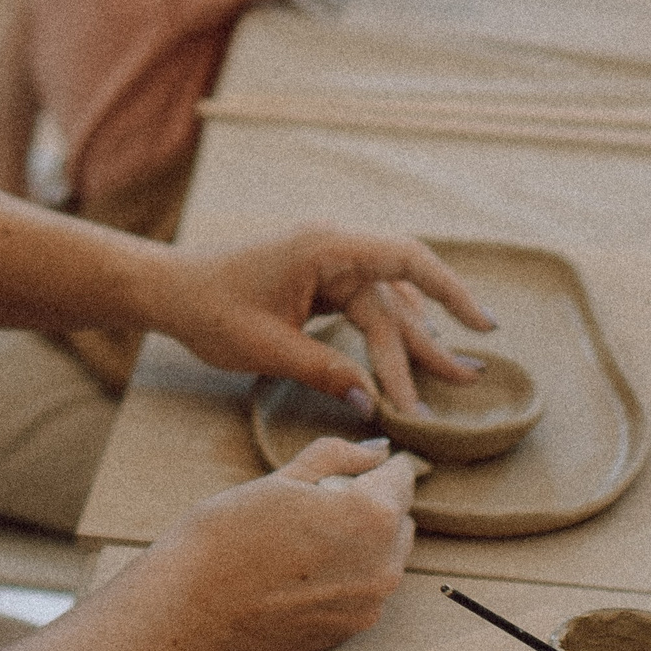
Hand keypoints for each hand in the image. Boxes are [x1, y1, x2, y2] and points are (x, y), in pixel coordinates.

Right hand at [141, 436, 416, 650]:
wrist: (192, 604)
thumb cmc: (230, 533)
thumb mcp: (285, 478)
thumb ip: (340, 456)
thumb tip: (378, 451)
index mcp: (372, 515)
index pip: (403, 476)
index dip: (376, 466)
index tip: (347, 469)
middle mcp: (384, 564)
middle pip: (399, 518)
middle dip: (372, 504)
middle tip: (318, 504)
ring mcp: (369, 604)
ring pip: (385, 556)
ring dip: (362, 542)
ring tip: (305, 540)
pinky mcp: (350, 631)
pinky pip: (364, 591)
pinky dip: (346, 577)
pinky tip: (300, 572)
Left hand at [143, 225, 495, 414]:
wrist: (169, 288)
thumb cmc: (210, 310)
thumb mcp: (266, 348)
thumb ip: (323, 371)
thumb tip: (370, 402)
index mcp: (326, 247)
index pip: (405, 260)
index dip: (450, 290)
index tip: (481, 326)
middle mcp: (334, 247)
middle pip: (396, 296)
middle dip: (430, 340)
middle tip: (467, 378)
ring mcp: (328, 262)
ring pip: (384, 305)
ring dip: (411, 342)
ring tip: (449, 375)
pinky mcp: (319, 279)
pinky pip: (365, 306)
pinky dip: (386, 334)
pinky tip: (407, 357)